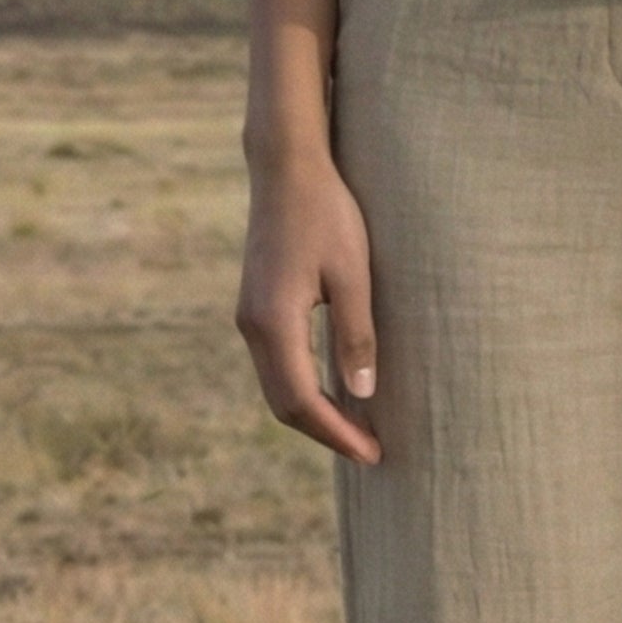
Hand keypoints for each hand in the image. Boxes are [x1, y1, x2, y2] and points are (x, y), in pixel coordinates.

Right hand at [237, 149, 381, 462]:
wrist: (286, 169)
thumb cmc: (327, 213)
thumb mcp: (353, 274)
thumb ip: (356, 336)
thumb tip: (362, 396)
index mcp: (273, 322)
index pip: (303, 400)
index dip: (337, 433)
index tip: (372, 454)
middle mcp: (252, 326)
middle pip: (284, 403)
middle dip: (326, 432)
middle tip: (370, 451)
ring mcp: (249, 317)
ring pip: (278, 387)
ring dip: (314, 413)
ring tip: (358, 429)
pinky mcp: (256, 307)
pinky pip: (277, 364)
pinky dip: (304, 387)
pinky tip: (335, 390)